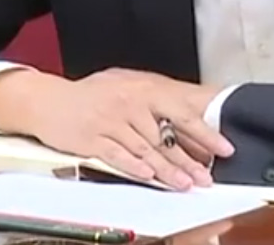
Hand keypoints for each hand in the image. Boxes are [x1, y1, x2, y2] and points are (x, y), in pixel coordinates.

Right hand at [0, 67, 234, 189]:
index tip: (224, 148)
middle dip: (189, 159)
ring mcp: (110, 120)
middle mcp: (128, 102)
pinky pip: (117, 154)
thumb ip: (152, 103)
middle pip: (165, 135)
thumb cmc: (91, 96)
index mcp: (141, 88)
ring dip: (167, 170)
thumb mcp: (124, 87)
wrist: (49, 100)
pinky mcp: (92, 138)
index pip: (179, 111)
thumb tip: (186, 122)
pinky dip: (133, 166)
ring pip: (145, 149)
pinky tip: (147, 176)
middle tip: (207, 178)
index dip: (204, 131)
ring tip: (185, 185)